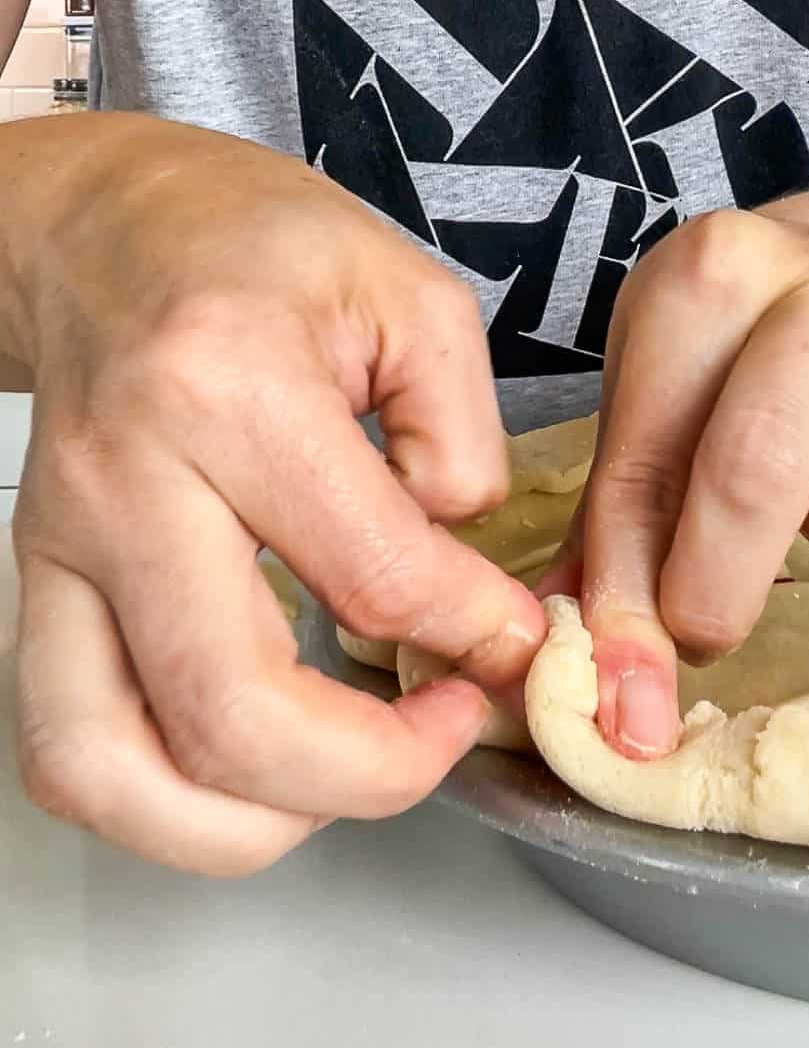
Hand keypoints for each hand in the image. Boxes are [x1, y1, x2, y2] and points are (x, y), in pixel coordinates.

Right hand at [6, 115, 543, 872]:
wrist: (108, 227)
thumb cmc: (258, 245)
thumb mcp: (408, 298)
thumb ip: (462, 442)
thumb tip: (470, 596)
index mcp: (228, 387)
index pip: (372, 574)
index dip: (476, 634)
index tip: (521, 641)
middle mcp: (124, 484)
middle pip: (232, 712)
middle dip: (375, 770)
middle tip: (450, 729)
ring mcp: (57, 551)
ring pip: (116, 768)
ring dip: (254, 821)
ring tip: (350, 775)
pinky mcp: (35, 590)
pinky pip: (70, 752)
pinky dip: (166, 803)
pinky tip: (256, 773)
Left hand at [540, 200, 808, 758]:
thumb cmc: (740, 352)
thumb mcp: (659, 399)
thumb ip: (623, 526)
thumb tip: (596, 678)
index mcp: (715, 272)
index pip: (650, 452)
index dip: (626, 590)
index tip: (626, 697)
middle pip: (765, 454)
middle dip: (721, 582)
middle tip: (706, 633)